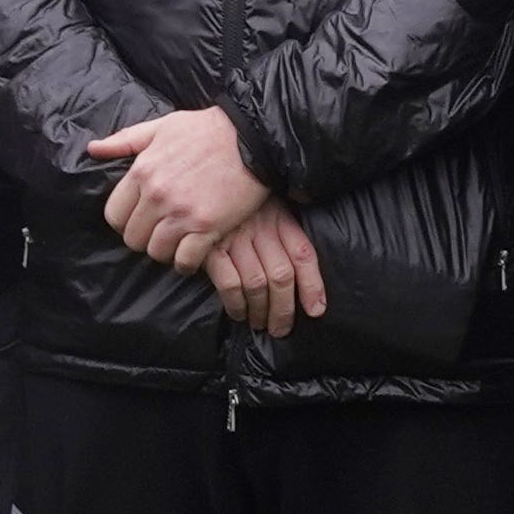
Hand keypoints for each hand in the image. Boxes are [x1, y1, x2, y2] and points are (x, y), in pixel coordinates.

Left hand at [85, 104, 274, 268]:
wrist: (253, 137)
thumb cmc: (207, 129)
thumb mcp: (162, 126)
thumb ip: (125, 140)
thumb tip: (93, 149)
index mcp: (142, 172)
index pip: (114, 215)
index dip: (125, 222)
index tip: (140, 220)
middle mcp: (157, 195)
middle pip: (133, 238)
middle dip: (145, 238)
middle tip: (161, 232)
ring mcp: (182, 213)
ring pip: (156, 252)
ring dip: (166, 251)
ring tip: (178, 242)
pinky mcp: (208, 227)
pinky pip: (184, 261)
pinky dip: (187, 263)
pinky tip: (194, 254)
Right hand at [203, 207, 328, 337]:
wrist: (197, 183)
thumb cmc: (235, 202)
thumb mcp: (266, 204)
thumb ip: (283, 229)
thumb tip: (302, 267)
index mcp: (279, 217)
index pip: (303, 254)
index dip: (313, 286)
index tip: (316, 310)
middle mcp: (260, 228)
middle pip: (281, 275)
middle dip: (284, 310)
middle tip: (281, 329)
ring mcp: (235, 238)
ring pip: (257, 284)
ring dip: (260, 311)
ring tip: (259, 324)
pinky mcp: (210, 248)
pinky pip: (230, 283)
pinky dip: (236, 304)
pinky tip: (238, 313)